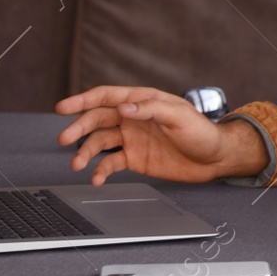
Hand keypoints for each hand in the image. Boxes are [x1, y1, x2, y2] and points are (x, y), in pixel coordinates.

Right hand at [53, 85, 266, 185]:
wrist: (214, 159)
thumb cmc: (202, 131)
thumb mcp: (179, 116)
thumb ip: (151, 109)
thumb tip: (124, 108)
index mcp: (142, 101)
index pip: (107, 96)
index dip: (83, 100)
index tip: (62, 107)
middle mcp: (133, 118)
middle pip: (97, 119)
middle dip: (78, 128)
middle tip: (63, 138)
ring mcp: (132, 139)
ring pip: (100, 142)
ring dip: (86, 152)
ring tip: (76, 164)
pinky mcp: (135, 158)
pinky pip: (111, 163)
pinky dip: (101, 170)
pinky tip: (96, 179)